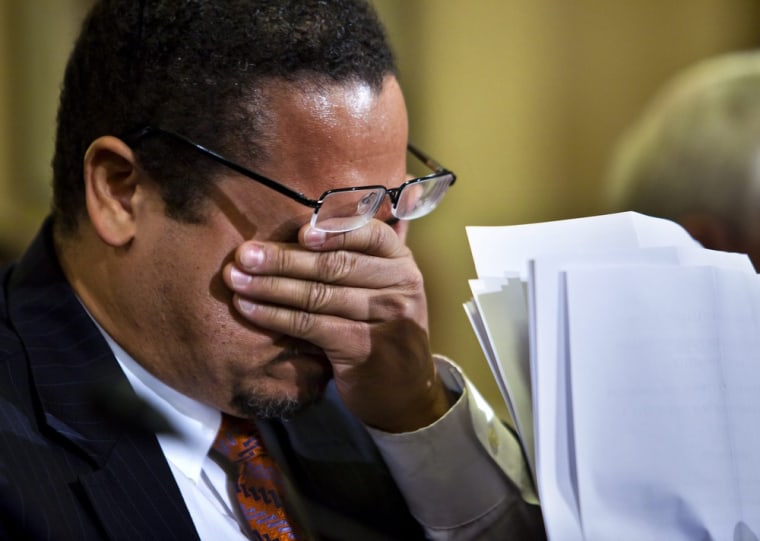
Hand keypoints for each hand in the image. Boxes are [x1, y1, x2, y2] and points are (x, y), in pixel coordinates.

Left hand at [222, 220, 452, 431]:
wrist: (405, 390)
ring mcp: (385, 317)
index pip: (370, 234)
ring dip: (270, 285)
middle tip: (244, 254)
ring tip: (235, 279)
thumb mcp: (382, 289)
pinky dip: (275, 314)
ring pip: (318, 294)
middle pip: (335, 265)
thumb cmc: (381, 330)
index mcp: (401, 262)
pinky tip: (249, 308)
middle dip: (283, 258)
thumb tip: (300, 228)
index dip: (334, 230)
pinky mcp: (362, 348)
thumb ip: (355, 258)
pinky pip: (310, 325)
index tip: (298, 231)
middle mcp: (400, 285)